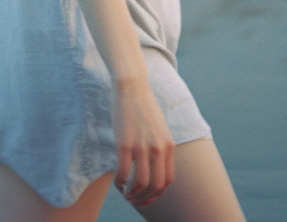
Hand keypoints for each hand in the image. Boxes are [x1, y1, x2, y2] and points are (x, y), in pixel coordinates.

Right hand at [111, 79, 174, 208]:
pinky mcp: (125, 144)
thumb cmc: (143, 105)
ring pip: (141, 183)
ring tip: (126, 194)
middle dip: (147, 199)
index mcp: (168, 145)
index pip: (168, 180)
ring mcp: (142, 147)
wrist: (132, 86)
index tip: (148, 195)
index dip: (158, 193)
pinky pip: (124, 173)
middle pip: (157, 186)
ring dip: (133, 194)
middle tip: (137, 201)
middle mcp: (158, 148)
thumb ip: (160, 146)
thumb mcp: (159, 127)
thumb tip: (154, 165)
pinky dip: (121, 183)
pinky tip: (118, 183)